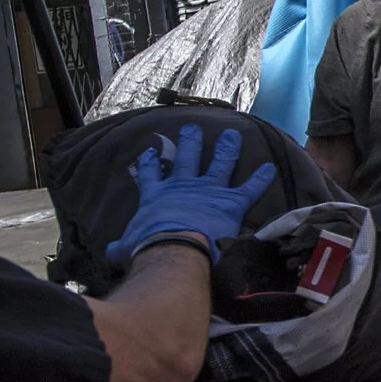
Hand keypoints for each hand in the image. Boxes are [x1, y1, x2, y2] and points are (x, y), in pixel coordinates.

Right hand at [104, 122, 275, 265]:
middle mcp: (183, 187)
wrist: (174, 250)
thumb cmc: (148, 249)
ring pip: (219, 163)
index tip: (151, 151)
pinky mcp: (231, 203)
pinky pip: (249, 188)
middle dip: (190, 141)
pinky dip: (260, 178)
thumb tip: (110, 253)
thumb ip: (120, 248)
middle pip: (187, 158)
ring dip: (227, 148)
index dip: (150, 162)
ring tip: (231, 135)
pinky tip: (270, 168)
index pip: (150, 174)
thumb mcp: (127, 248)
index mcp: (156, 197)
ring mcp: (209, 192)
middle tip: (193, 128)